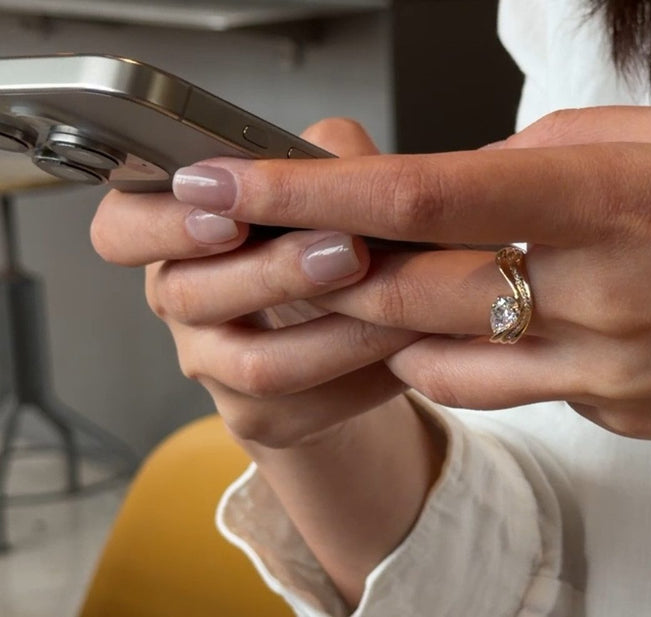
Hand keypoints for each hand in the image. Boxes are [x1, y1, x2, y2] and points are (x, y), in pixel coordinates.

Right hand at [91, 118, 422, 447]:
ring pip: (257, 364)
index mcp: (175, 232)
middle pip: (192, 296)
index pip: (122, 229)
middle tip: (350, 251)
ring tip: (398, 305)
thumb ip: (324, 158)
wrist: (343, 333)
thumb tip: (344, 161)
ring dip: (334, 333)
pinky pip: (313, 407)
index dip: (164, 225)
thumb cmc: (322, 240)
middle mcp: (181, 301)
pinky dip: (370, 375)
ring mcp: (214, 368)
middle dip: (275, 271)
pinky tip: (413, 346)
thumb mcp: (321, 184)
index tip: (228, 216)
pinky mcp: (263, 418)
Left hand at [163, 105, 650, 451]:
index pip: (424, 194)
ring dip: (388, 318)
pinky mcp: (614, 416)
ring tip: (380, 278)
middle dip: (326, 263)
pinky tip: (480, 322)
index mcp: (610, 199)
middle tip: (280, 237)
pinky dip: (463, 355)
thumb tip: (486, 167)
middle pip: (405, 288)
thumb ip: (567, 150)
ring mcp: (603, 372)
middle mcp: (595, 296)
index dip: (310, 191)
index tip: (229, 185)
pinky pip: (506, 388)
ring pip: (437, 355)